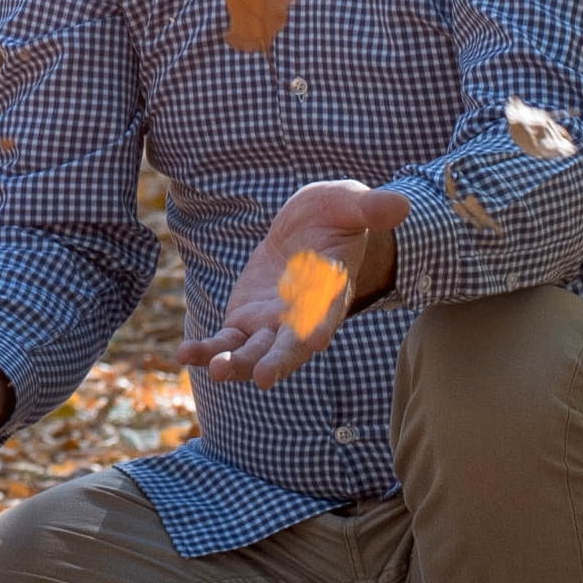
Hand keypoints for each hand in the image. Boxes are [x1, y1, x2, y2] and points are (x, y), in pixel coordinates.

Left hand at [182, 180, 407, 386]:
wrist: (309, 232)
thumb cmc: (337, 219)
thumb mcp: (350, 205)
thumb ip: (370, 209)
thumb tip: (399, 204)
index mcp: (330, 293)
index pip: (328, 313)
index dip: (320, 326)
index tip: (316, 340)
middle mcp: (302, 318)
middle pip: (290, 346)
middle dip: (277, 362)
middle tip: (262, 378)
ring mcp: (271, 324)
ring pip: (253, 351)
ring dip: (236, 364)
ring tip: (216, 371)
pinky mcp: (244, 320)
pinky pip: (224, 341)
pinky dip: (206, 350)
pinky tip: (183, 356)